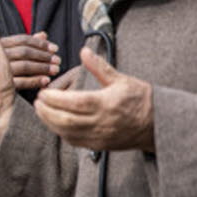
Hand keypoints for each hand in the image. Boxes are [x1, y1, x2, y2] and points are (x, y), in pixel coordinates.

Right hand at [0, 32, 60, 89]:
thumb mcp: (10, 53)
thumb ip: (27, 44)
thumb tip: (43, 34)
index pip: (22, 40)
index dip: (40, 43)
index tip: (55, 48)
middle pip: (25, 52)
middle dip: (44, 55)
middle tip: (58, 60)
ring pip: (24, 66)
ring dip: (42, 67)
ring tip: (56, 70)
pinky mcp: (1, 86)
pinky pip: (21, 83)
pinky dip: (35, 81)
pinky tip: (46, 81)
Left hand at [33, 47, 154, 151]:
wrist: (159, 124)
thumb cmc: (141, 99)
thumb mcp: (121, 79)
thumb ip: (99, 67)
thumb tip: (83, 51)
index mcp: (106, 104)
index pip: (74, 102)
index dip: (55, 99)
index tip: (44, 92)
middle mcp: (102, 123)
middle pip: (66, 120)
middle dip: (47, 112)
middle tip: (37, 102)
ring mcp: (100, 137)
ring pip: (67, 133)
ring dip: (50, 123)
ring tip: (42, 111)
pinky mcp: (100, 146)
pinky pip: (75, 142)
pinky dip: (62, 133)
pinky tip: (56, 123)